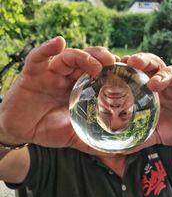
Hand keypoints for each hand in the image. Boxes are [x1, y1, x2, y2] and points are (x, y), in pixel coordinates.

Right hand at [0, 36, 115, 150]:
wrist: (20, 131)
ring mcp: (49, 74)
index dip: (111, 70)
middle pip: (85, 60)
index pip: (97, 74)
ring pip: (67, 57)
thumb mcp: (73, 136)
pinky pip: (38, 56)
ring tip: (95, 65)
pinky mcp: (32, 73)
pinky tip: (59, 43)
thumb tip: (117, 153)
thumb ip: (92, 141)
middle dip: (100, 58)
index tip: (125, 72)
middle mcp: (66, 78)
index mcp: (77, 89)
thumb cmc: (47, 130)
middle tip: (113, 63)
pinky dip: (47, 48)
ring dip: (82, 57)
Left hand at [124, 54, 171, 152]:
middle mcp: (167, 82)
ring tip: (155, 83)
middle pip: (153, 65)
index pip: (140, 73)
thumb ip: (141, 137)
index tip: (115, 65)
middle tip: (132, 63)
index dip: (128, 68)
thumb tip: (120, 148)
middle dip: (143, 61)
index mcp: (153, 91)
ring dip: (164, 74)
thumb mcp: (158, 133)